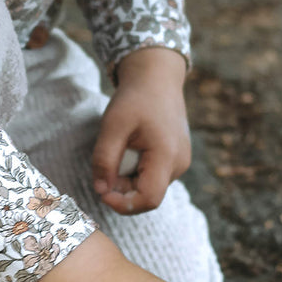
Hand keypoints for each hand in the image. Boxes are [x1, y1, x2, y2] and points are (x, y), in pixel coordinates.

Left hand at [92, 47, 190, 214]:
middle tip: (105, 164)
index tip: (101, 192)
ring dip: (127, 179)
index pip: (149, 199)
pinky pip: (154, 176)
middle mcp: (179, 164)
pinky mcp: (176, 159)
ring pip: (149, 186)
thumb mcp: (112, 125)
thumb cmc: (135, 98)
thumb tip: (101, 190)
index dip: (123, 204)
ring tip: (120, 150)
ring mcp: (180, 162)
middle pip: (147, 195)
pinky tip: (130, 149)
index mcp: (167, 156)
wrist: (157, 77)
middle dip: (121, 189)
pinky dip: (136, 171)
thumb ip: (104, 160)